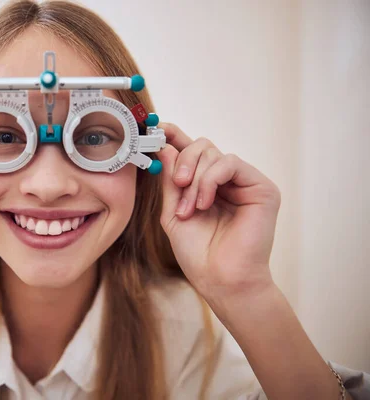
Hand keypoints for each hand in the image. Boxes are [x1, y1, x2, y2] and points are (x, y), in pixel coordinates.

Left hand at [157, 123, 280, 303]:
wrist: (220, 280)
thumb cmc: (198, 253)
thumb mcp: (173, 213)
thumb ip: (169, 181)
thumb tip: (165, 146)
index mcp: (205, 185)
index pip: (190, 151)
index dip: (174, 136)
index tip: (156, 128)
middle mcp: (226, 180)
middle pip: (201, 146)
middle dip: (183, 162)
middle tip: (178, 186)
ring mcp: (244, 182)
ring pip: (213, 153)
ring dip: (195, 180)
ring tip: (192, 209)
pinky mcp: (262, 187)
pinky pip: (230, 163)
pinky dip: (211, 180)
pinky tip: (205, 203)